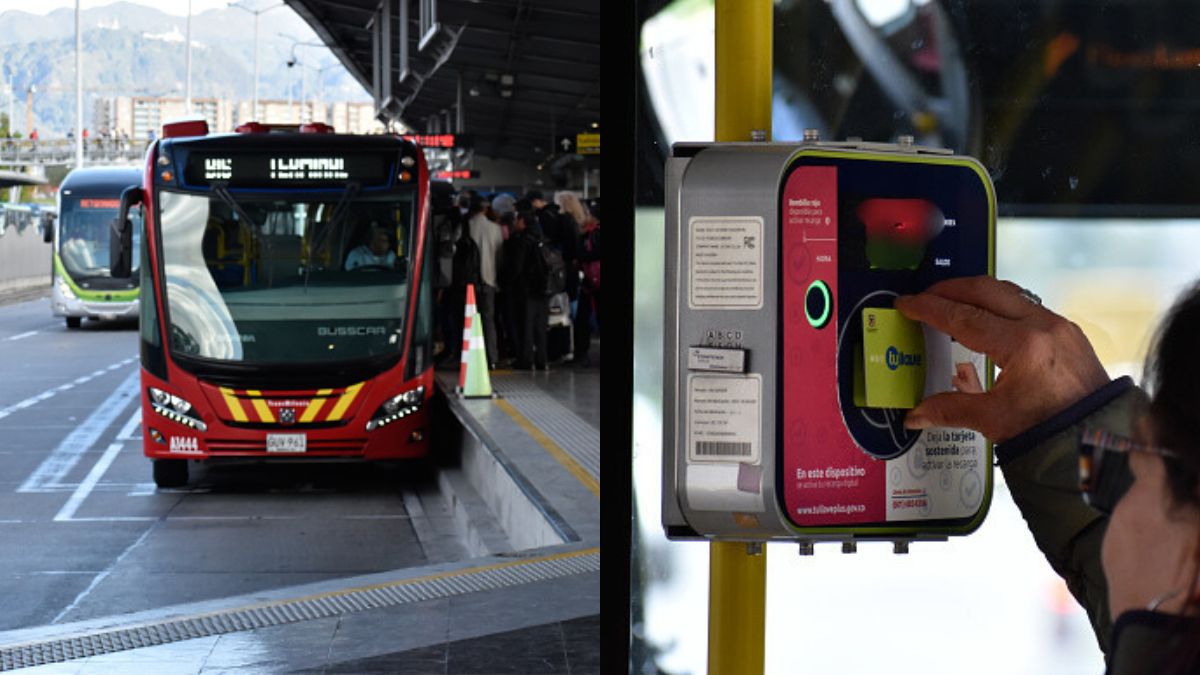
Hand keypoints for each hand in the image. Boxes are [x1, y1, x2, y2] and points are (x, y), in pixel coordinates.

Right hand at [894, 276, 1109, 441]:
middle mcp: (1043, 326)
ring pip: (1008, 293)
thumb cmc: (1054, 429)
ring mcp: (1059, 326)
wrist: (1098, 438)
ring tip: (953, 304)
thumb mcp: (994, 420)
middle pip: (985, 290)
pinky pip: (1027, 306)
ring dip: (976, 294)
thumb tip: (917, 414)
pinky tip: (987, 321)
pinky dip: (1000, 307)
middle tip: (925, 297)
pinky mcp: (1068, 332)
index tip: (908, 304)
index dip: (929, 308)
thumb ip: (949, 410)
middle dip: (950, 289)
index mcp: (1022, 345)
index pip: (963, 316)